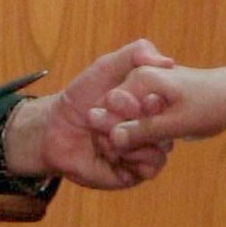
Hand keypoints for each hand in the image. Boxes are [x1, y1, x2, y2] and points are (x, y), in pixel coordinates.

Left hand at [0, 39, 177, 189]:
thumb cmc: (81, 96)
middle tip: (101, 113)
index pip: (171, 100)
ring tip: (99, 135)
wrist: (54, 130)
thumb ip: (135, 54)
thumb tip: (169, 62)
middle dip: (131, 118)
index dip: (153, 100)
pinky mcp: (137, 172)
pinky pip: (150, 168)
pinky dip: (130, 158)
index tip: (137, 99)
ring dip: (127, 139)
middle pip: (165, 125)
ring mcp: (148, 149)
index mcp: (153, 101)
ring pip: (160, 147)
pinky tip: (107, 152)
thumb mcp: (106, 67)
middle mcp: (155, 125)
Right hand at [91, 62, 225, 150]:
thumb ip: (145, 130)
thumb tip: (113, 138)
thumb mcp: (179, 122)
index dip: (110, 132)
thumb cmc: (212, 104)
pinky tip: (158, 148)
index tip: (121, 152)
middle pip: (115, 114)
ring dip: (136, 140)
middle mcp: (140, 81)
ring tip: (152, 152)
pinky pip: (141, 122)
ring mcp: (147, 92)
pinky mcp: (156, 103)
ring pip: (128, 121)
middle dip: (122, 138)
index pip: (108, 107)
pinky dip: (146, 137)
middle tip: (139, 154)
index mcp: (141, 79)